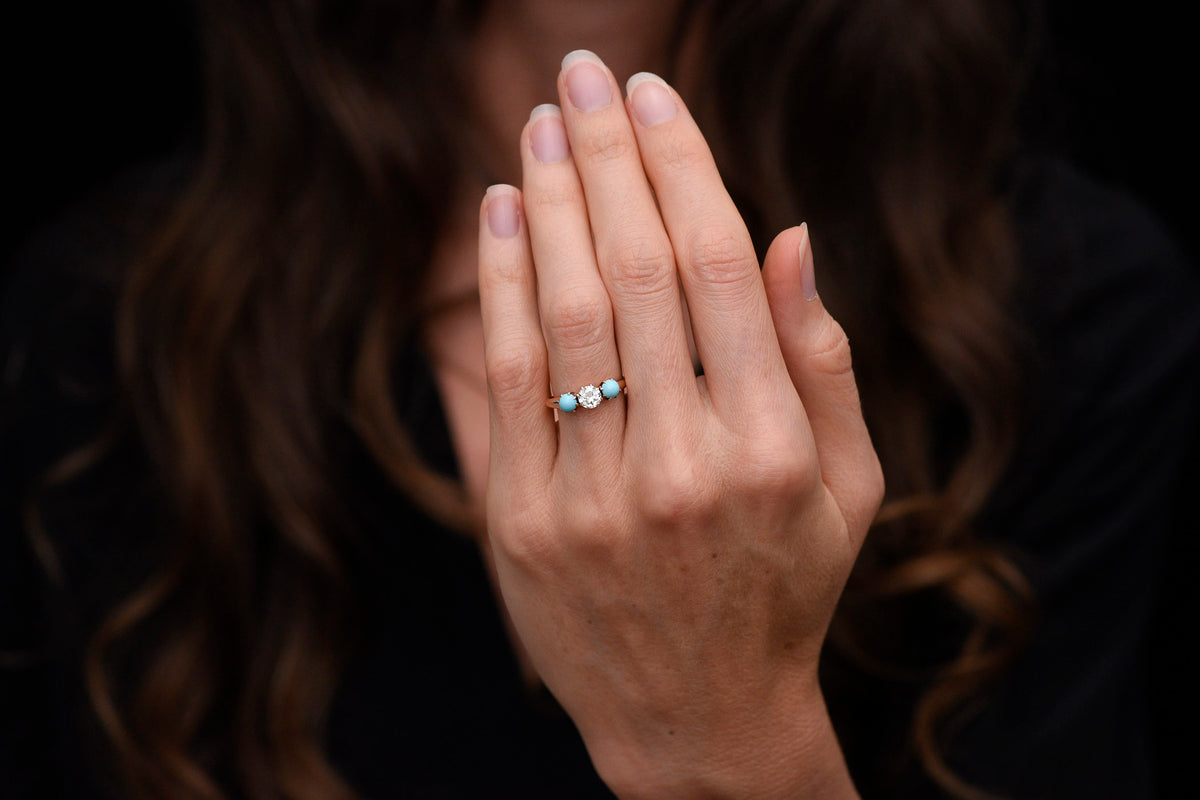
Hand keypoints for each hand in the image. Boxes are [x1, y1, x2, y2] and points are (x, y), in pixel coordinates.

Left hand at [477, 50, 882, 798]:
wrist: (696, 723)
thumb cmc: (783, 592)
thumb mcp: (848, 489)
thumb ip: (822, 362)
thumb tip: (787, 233)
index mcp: (771, 452)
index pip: (715, 270)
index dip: (680, 167)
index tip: (653, 97)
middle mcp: (682, 469)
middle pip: (631, 272)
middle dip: (605, 156)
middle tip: (584, 75)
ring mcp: (593, 500)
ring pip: (562, 315)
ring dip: (548, 203)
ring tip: (540, 126)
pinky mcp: (522, 524)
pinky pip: (505, 381)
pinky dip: (499, 286)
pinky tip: (501, 214)